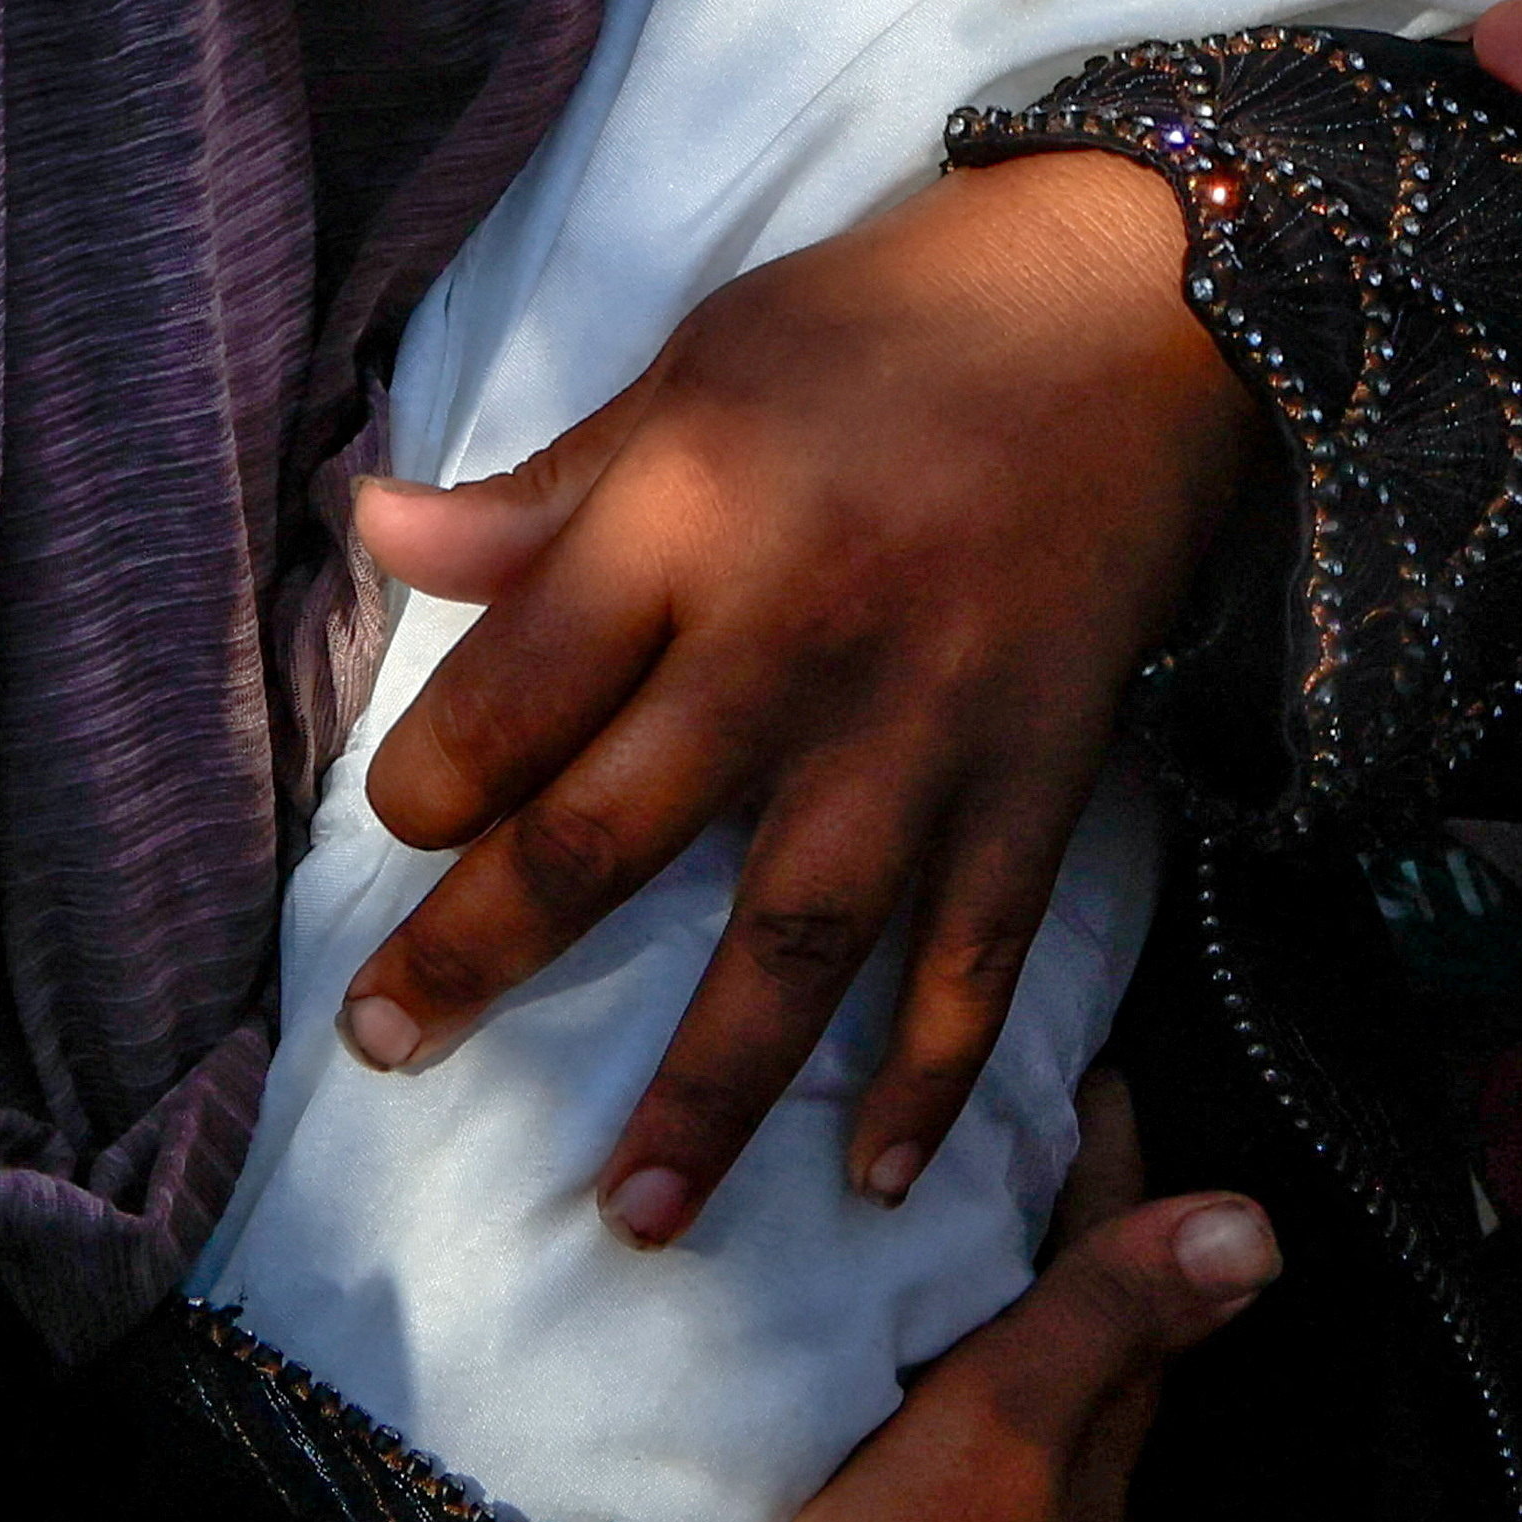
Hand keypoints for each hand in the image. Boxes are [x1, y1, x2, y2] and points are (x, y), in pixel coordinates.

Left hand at [347, 149, 1248, 1240]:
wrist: (1147, 305)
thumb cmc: (894, 321)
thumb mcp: (698, 362)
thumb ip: (549, 490)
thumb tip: (375, 529)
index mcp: (687, 516)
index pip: (512, 692)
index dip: (428, 781)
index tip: (400, 828)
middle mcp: (791, 638)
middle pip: (607, 836)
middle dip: (482, 958)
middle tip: (390, 1050)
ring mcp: (925, 724)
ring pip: (790, 939)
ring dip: (706, 1089)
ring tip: (635, 1216)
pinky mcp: (1038, 773)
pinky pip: (978, 950)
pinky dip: (933, 1070)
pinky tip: (880, 1176)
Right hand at [737, 1073, 1275, 1521]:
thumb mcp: (1007, 1434)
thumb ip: (1106, 1325)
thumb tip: (1262, 1226)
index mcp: (1093, 1442)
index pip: (1126, 1271)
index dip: (1110, 1166)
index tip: (1088, 1069)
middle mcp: (1056, 1491)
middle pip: (1077, 1324)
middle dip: (1049, 1219)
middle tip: (1002, 1119)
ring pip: (1006, 1383)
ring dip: (980, 1296)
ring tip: (925, 1213)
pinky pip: (929, 1432)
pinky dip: (912, 1369)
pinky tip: (856, 1359)